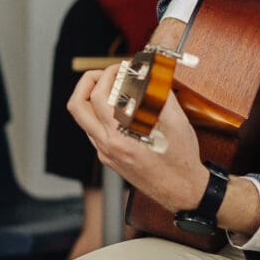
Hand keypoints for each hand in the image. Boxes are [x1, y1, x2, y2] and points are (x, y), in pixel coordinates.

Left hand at [66, 67, 209, 215]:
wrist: (182, 191)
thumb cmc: (181, 160)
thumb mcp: (176, 121)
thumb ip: (160, 93)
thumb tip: (151, 72)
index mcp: (120, 136)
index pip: (99, 96)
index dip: (108, 74)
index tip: (122, 67)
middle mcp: (107, 145)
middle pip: (77, 106)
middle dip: (89, 82)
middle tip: (108, 73)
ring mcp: (106, 153)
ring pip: (83, 119)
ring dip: (93, 98)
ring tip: (115, 87)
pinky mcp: (110, 158)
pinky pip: (94, 130)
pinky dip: (101, 114)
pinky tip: (121, 108)